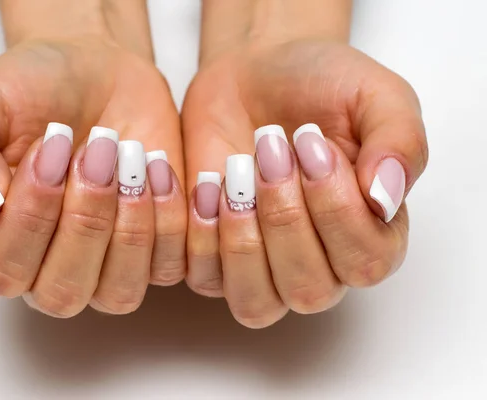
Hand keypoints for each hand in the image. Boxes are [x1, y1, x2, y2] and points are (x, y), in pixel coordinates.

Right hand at [0, 8, 186, 317]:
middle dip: (85, 218)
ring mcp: (102, 266)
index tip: (51, 145)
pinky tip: (157, 165)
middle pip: (63, 292)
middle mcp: (45, 266)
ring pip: (119, 293)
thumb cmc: (33, 90)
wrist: (97, 71)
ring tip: (131, 156)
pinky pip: (167, 266)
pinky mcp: (152, 252)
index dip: (32, 215)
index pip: (3, 270)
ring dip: (130, 226)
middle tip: (96, 149)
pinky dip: (170, 218)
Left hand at [182, 38, 427, 327]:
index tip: (312, 142)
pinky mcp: (216, 257)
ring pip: (256, 303)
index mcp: (373, 233)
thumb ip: (399, 143)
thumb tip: (385, 200)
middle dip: (285, 216)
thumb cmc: (320, 86)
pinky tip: (209, 183)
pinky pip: (207, 279)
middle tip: (271, 149)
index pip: (365, 262)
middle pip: (309, 289)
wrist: (254, 74)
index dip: (335, 209)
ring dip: (244, 239)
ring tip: (237, 174)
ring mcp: (266, 266)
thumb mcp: (375, 95)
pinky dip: (203, 235)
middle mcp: (322, 263)